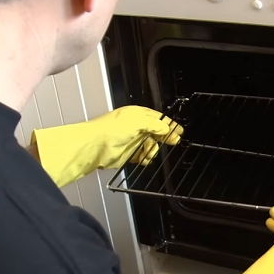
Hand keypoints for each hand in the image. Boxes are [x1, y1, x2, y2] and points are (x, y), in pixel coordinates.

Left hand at [31, 106, 182, 186]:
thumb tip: (166, 127)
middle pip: (156, 132)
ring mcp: (131, 140)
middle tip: (173, 141)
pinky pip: (143, 156)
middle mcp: (134, 126)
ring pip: (150, 145)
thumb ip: (154, 124)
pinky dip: (145, 158)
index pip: (157, 118)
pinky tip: (144, 158)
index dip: (168, 124)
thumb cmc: (111, 129)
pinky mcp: (128, 154)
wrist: (95, 146)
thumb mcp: (137, 121)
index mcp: (136, 115)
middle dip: (165, 137)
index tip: (178, 131)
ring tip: (150, 152)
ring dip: (153, 149)